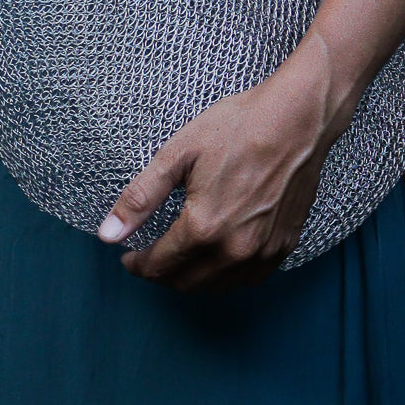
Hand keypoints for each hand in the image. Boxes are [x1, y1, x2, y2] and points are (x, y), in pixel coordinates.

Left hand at [97, 35, 356, 292]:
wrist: (298, 118)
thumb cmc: (238, 127)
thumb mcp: (179, 154)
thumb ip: (141, 198)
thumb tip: (107, 234)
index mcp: (204, 227)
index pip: (159, 265)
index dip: (138, 264)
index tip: (128, 256)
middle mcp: (235, 250)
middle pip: (186, 283)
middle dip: (161, 274)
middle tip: (150, 256)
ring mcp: (264, 252)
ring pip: (217, 286)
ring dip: (192, 278)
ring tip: (179, 257)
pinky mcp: (285, 245)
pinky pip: (249, 278)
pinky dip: (226, 276)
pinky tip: (217, 256)